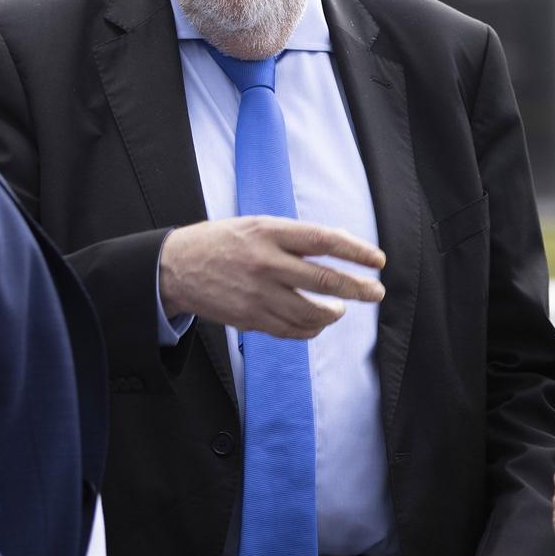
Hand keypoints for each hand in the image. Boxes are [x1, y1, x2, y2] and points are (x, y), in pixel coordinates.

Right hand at [160, 216, 384, 338]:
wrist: (177, 267)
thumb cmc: (223, 242)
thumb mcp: (257, 225)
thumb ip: (294, 237)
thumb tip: (340, 248)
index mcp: (269, 232)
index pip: (324, 241)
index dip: (356, 251)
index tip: (377, 260)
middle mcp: (266, 263)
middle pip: (325, 280)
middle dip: (357, 289)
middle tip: (376, 292)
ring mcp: (258, 294)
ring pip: (311, 312)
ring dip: (334, 314)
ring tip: (340, 310)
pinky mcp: (251, 318)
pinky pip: (291, 330)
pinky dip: (311, 329)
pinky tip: (318, 323)